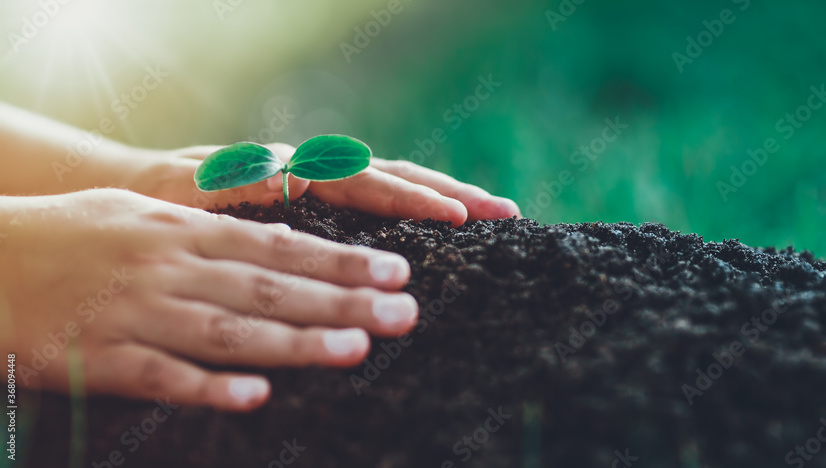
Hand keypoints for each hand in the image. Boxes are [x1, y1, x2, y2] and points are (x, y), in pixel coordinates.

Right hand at [0, 189, 416, 410]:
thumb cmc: (75, 234)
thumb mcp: (146, 213)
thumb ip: (213, 229)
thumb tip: (282, 239)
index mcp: (185, 231)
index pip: (280, 247)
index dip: (342, 262)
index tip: (396, 272)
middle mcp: (171, 268)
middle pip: (271, 289)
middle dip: (342, 302)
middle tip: (404, 313)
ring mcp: (137, 313)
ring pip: (229, 331)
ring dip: (296, 342)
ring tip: (356, 351)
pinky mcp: (99, 360)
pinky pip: (162, 376)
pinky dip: (209, 387)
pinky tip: (255, 397)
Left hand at [132, 144, 519, 225]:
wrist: (141, 191)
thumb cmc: (161, 198)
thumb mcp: (190, 192)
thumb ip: (238, 181)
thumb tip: (298, 173)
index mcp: (290, 166)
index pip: (367, 180)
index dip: (414, 200)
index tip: (459, 219)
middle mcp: (315, 168)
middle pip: (396, 174)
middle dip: (452, 193)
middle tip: (506, 212)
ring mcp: (321, 183)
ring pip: (394, 184)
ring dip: (444, 197)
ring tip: (494, 213)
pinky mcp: (320, 202)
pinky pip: (377, 200)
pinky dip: (415, 208)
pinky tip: (443, 227)